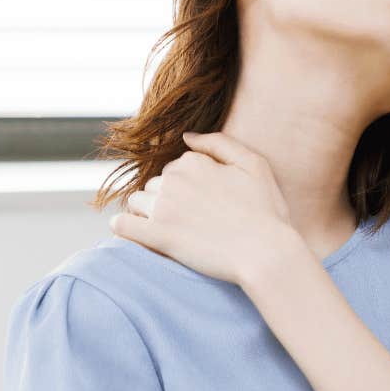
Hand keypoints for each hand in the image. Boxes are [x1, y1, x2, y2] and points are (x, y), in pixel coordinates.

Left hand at [108, 130, 296, 285]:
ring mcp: (163, 208)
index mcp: (194, 163)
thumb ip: (219, 143)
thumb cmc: (267, 212)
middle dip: (166, 199)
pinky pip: (122, 226)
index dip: (188, 186)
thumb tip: (186, 136)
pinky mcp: (157, 236)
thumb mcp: (255, 165)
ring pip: (137, 203)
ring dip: (146, 213)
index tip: (204, 205)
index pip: (175, 168)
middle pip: (154, 185)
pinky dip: (124, 229)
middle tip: (191, 222)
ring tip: (169, 231)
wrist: (266, 254)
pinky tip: (138, 236)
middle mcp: (174, 180)